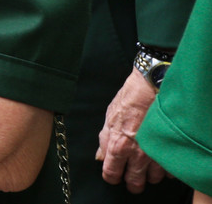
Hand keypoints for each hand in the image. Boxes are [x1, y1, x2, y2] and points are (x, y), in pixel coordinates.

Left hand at [96, 69, 165, 191]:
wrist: (150, 88)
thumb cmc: (128, 100)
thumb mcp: (108, 118)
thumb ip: (104, 140)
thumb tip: (100, 157)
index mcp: (118, 145)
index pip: (111, 173)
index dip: (111, 177)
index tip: (113, 175)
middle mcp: (137, 154)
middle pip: (134, 182)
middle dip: (131, 181)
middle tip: (131, 176)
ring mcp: (156, 153)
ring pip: (153, 179)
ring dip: (149, 175)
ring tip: (146, 166)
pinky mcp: (170, 150)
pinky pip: (169, 170)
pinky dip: (165, 168)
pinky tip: (159, 159)